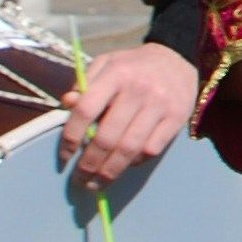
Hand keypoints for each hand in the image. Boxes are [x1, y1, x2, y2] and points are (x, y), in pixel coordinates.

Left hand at [58, 44, 199, 184]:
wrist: (177, 58)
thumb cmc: (133, 66)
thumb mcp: (106, 65)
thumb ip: (84, 84)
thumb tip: (67, 103)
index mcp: (116, 74)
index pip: (86, 110)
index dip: (71, 138)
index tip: (64, 158)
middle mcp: (139, 89)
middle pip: (107, 137)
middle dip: (89, 164)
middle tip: (80, 180)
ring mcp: (160, 104)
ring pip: (129, 148)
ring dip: (110, 171)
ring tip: (97, 184)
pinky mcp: (177, 117)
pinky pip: (151, 149)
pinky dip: (135, 162)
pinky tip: (125, 165)